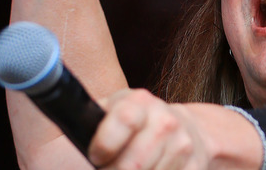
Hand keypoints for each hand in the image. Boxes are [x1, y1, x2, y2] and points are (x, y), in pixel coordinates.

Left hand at [88, 89, 211, 169]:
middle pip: (132, 165)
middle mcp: (165, 122)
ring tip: (128, 169)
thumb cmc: (140, 122)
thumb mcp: (117, 109)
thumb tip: (71, 127)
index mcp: (141, 103)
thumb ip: (95, 119)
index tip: (97, 157)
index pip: (124, 120)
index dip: (104, 146)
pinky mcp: (194, 168)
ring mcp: (182, 146)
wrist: (187, 128)